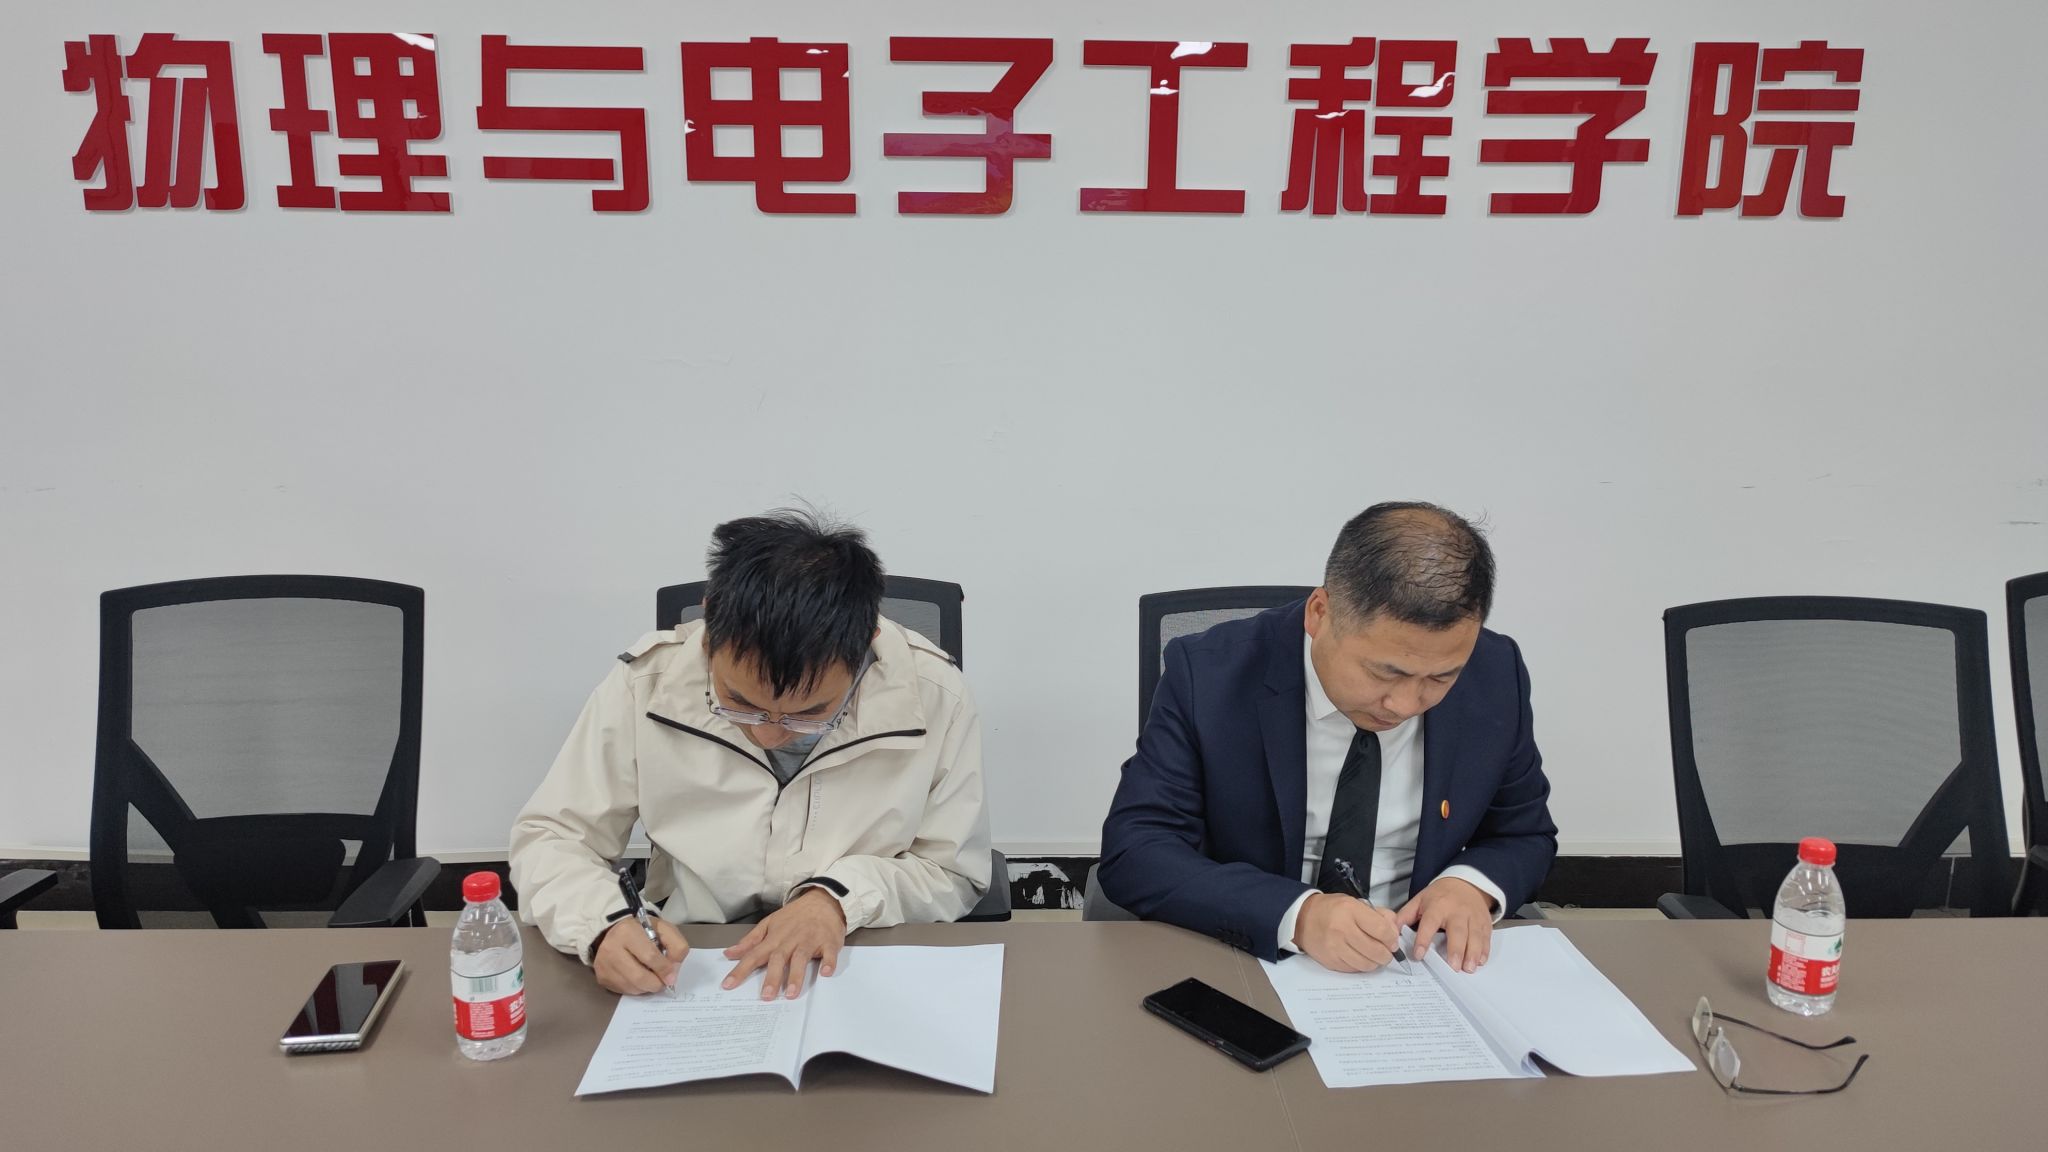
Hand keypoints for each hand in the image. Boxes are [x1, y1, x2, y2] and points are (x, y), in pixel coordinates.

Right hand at [593, 916, 688, 994]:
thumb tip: (673, 973)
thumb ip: (676, 947)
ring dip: (647, 987)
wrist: (615, 931)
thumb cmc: (643, 931)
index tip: (672, 977)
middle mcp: (611, 948)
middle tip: (663, 982)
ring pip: (632, 987)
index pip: (650, 956)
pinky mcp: (601, 977)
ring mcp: (604, 965)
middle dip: (656, 983)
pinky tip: (638, 978)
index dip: (664, 969)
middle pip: (639, 977)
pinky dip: (636, 989)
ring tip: (651, 977)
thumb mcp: (664, 930)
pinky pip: (624, 991)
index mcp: (628, 932)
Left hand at [722, 888, 846, 999]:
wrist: (823, 900)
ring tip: (791, 993)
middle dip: (771, 978)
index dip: (741, 970)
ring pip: (801, 957)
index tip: (728, 985)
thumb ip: (750, 940)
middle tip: (766, 997)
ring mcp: (810, 940)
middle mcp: (790, 939)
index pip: (754, 954)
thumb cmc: (795, 916)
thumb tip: (730, 953)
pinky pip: (829, 953)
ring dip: (796, 975)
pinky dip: (828, 963)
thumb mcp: (769, 923)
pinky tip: (825, 973)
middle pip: (778, 958)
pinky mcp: (828, 942)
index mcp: (774, 937)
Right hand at [1292, 891, 1402, 972]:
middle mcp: (1342, 929)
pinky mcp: (1330, 961)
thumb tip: (1395, 932)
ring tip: (1374, 956)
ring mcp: (1335, 947)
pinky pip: (1354, 969)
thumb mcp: (1355, 903)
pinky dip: (1361, 965)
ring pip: (1367, 964)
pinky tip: (1360, 957)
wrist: (1302, 919)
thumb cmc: (1332, 910)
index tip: (1392, 941)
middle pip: (1376, 951)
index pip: (1381, 930)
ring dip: (1375, 962)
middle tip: (1386, 951)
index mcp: (1350, 910)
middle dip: (1386, 954)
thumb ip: (1379, 915)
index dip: (1392, 939)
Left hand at [1398, 876, 1495, 971]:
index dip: (1423, 939)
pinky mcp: (1484, 922)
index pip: (1429, 923)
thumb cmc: (1440, 896)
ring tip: (1468, 968)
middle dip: (1456, 950)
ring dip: (1473, 953)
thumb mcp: (1420, 900)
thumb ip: (1405, 915)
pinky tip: (1480, 961)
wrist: (1466, 883)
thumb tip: (1392, 930)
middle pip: (1457, 931)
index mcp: (1437, 906)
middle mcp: (1457, 911)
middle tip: (1453, 967)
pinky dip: (1484, 950)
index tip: (1419, 954)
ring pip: (1475, 935)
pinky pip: (1486, 937)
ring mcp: (1473, 916)